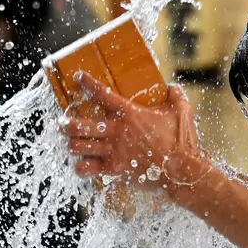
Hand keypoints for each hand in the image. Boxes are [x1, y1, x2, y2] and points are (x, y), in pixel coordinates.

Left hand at [60, 72, 201, 191]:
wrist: (182, 170)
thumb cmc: (181, 140)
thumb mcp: (182, 110)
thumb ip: (174, 95)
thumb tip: (171, 88)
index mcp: (129, 113)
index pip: (101, 93)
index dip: (86, 83)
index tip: (78, 77)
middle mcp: (116, 131)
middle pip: (79, 125)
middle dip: (68, 124)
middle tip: (66, 123)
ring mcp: (113, 151)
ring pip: (78, 146)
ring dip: (73, 144)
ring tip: (73, 143)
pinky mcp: (115, 169)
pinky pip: (88, 168)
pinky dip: (82, 166)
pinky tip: (83, 164)